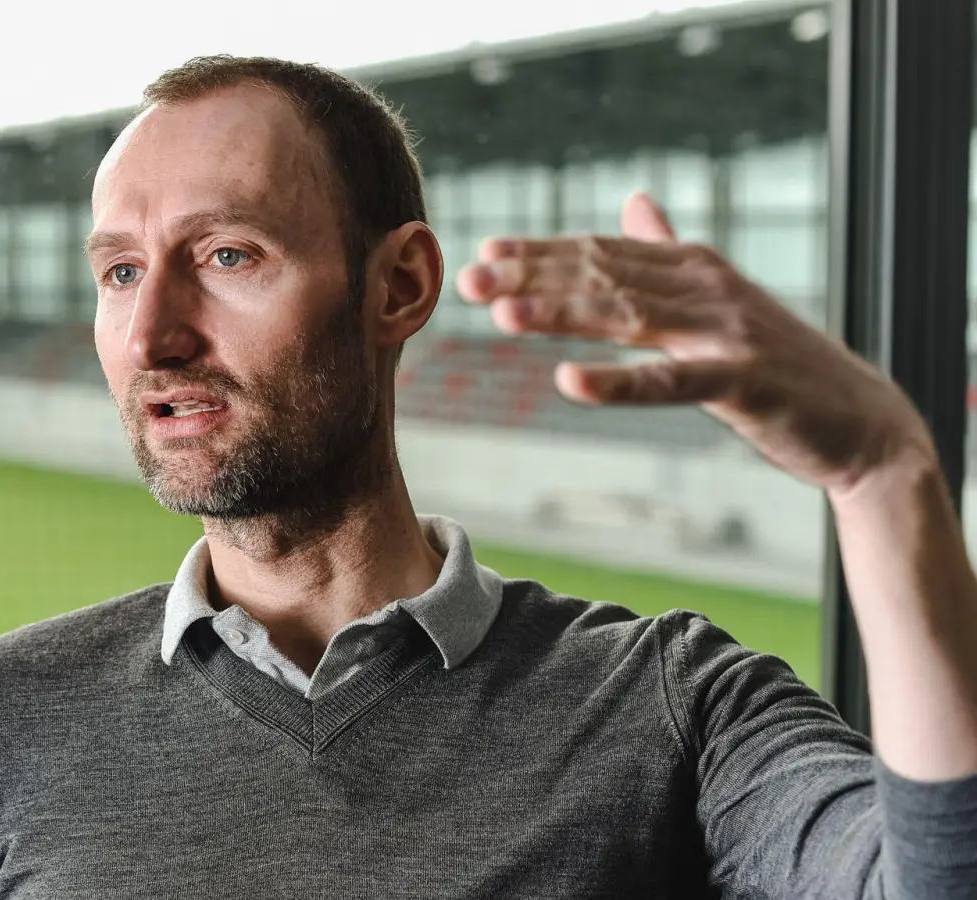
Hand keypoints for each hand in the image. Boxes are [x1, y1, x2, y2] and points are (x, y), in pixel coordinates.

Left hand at [454, 192, 936, 494]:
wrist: (858, 418)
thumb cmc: (776, 362)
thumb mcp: (717, 298)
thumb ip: (670, 251)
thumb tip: (637, 202)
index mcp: (692, 266)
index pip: (601, 252)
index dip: (540, 252)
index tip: (482, 253)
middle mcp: (705, 286)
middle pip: (602, 275)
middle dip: (532, 277)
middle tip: (469, 280)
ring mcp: (725, 331)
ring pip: (627, 316)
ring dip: (561, 313)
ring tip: (503, 315)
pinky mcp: (742, 380)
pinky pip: (669, 381)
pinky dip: (618, 382)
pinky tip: (570, 381)